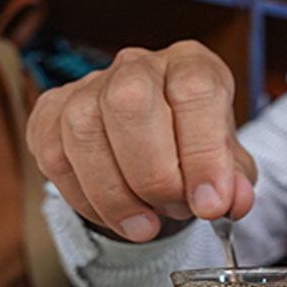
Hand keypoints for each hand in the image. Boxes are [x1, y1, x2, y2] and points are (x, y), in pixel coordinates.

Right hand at [26, 41, 256, 241]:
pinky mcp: (51, 112)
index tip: (210, 204)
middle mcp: (138, 65)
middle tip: (175, 209)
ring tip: (147, 222)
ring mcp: (88, 85)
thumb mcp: (228, 163)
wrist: (153, 144)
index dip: (203, 154)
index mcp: (191, 64)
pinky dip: (85, 199)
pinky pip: (55, 156)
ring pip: (84, 129)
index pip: (195, 91)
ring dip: (116, 194)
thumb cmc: (193, 147)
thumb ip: (235, 181)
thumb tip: (232, 200)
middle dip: (154, 174)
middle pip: (130, 103)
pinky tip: (114, 213)